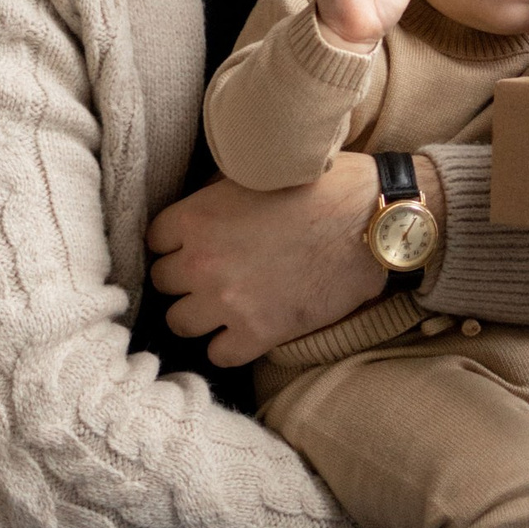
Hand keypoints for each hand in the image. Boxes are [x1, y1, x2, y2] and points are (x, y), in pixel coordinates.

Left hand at [147, 154, 430, 363]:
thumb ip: (217, 192)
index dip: (177, 241)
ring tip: (227, 303)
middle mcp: (201, 263)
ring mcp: (227, 302)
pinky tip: (247, 330)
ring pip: (181, 322)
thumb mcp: (258, 172)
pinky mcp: (258, 333)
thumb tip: (202, 205)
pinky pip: (218, 355)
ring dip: (200, 313)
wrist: (373, 221)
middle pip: (163, 282)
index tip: (197, 243)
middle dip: (186, 277)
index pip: (155, 240)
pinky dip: (229, 345)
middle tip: (215, 272)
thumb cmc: (323, 186)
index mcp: (196, 218)